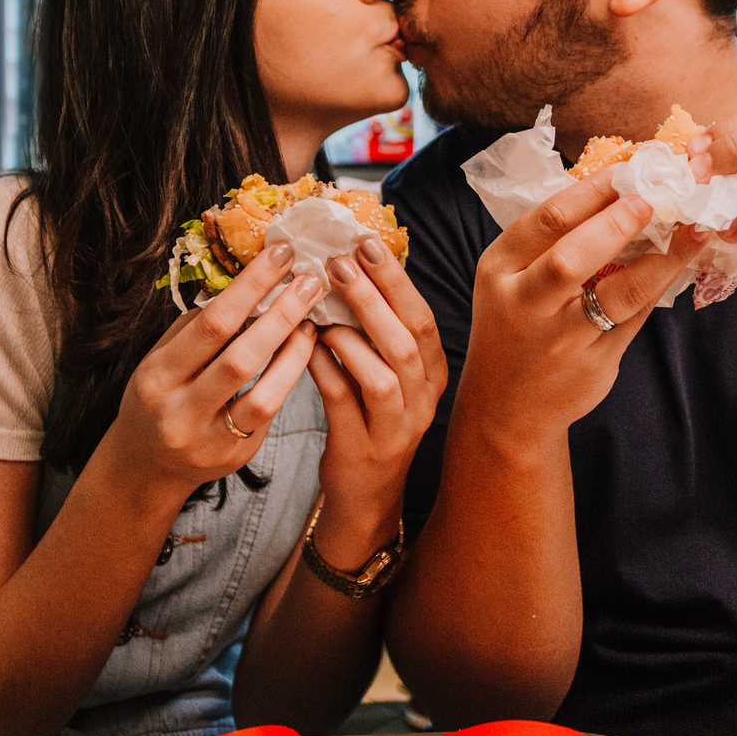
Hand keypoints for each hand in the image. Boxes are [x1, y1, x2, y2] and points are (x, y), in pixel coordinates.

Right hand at [106, 242, 324, 497]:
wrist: (146, 465)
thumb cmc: (159, 396)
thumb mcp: (162, 358)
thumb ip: (198, 325)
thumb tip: (246, 279)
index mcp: (158, 376)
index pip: (211, 324)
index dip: (251, 287)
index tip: (281, 254)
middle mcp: (180, 411)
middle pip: (240, 359)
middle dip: (282, 315)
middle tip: (311, 281)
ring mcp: (209, 440)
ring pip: (263, 395)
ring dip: (294, 351)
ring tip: (313, 318)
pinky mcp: (235, 457)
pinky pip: (269, 414)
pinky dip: (288, 378)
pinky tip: (303, 351)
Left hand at [303, 237, 446, 563]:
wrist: (366, 494)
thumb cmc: (369, 418)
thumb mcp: (387, 373)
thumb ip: (377, 329)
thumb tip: (350, 265)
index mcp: (432, 372)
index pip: (422, 317)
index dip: (395, 279)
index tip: (365, 242)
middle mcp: (423, 398)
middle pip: (407, 340)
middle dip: (374, 297)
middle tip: (339, 263)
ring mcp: (397, 427)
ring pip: (383, 375)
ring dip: (350, 336)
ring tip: (320, 308)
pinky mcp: (364, 449)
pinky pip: (344, 401)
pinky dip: (324, 369)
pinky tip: (305, 346)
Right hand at [457, 173, 704, 447]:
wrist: (507, 407)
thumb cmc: (516, 326)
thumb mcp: (513, 278)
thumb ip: (553, 240)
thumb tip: (619, 189)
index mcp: (499, 268)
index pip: (545, 220)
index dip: (590, 190)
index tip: (628, 168)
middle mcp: (524, 303)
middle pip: (571, 256)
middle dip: (617, 221)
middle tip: (655, 195)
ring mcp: (559, 338)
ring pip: (616, 292)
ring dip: (660, 257)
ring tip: (693, 229)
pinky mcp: (593, 362)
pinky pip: (635, 317)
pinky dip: (660, 286)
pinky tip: (682, 263)